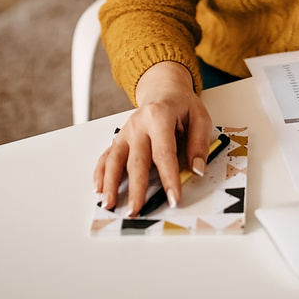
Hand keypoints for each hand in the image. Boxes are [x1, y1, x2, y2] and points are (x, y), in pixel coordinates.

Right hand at [92, 61, 214, 214]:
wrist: (163, 88)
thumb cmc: (182, 105)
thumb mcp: (200, 117)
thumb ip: (199, 144)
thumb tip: (196, 170)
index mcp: (159, 116)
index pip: (164, 153)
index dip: (169, 178)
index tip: (173, 198)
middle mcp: (138, 124)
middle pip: (136, 161)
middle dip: (136, 188)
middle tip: (136, 210)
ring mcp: (126, 132)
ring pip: (114, 159)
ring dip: (111, 183)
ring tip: (110, 204)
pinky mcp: (119, 138)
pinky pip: (106, 156)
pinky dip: (100, 173)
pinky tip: (99, 189)